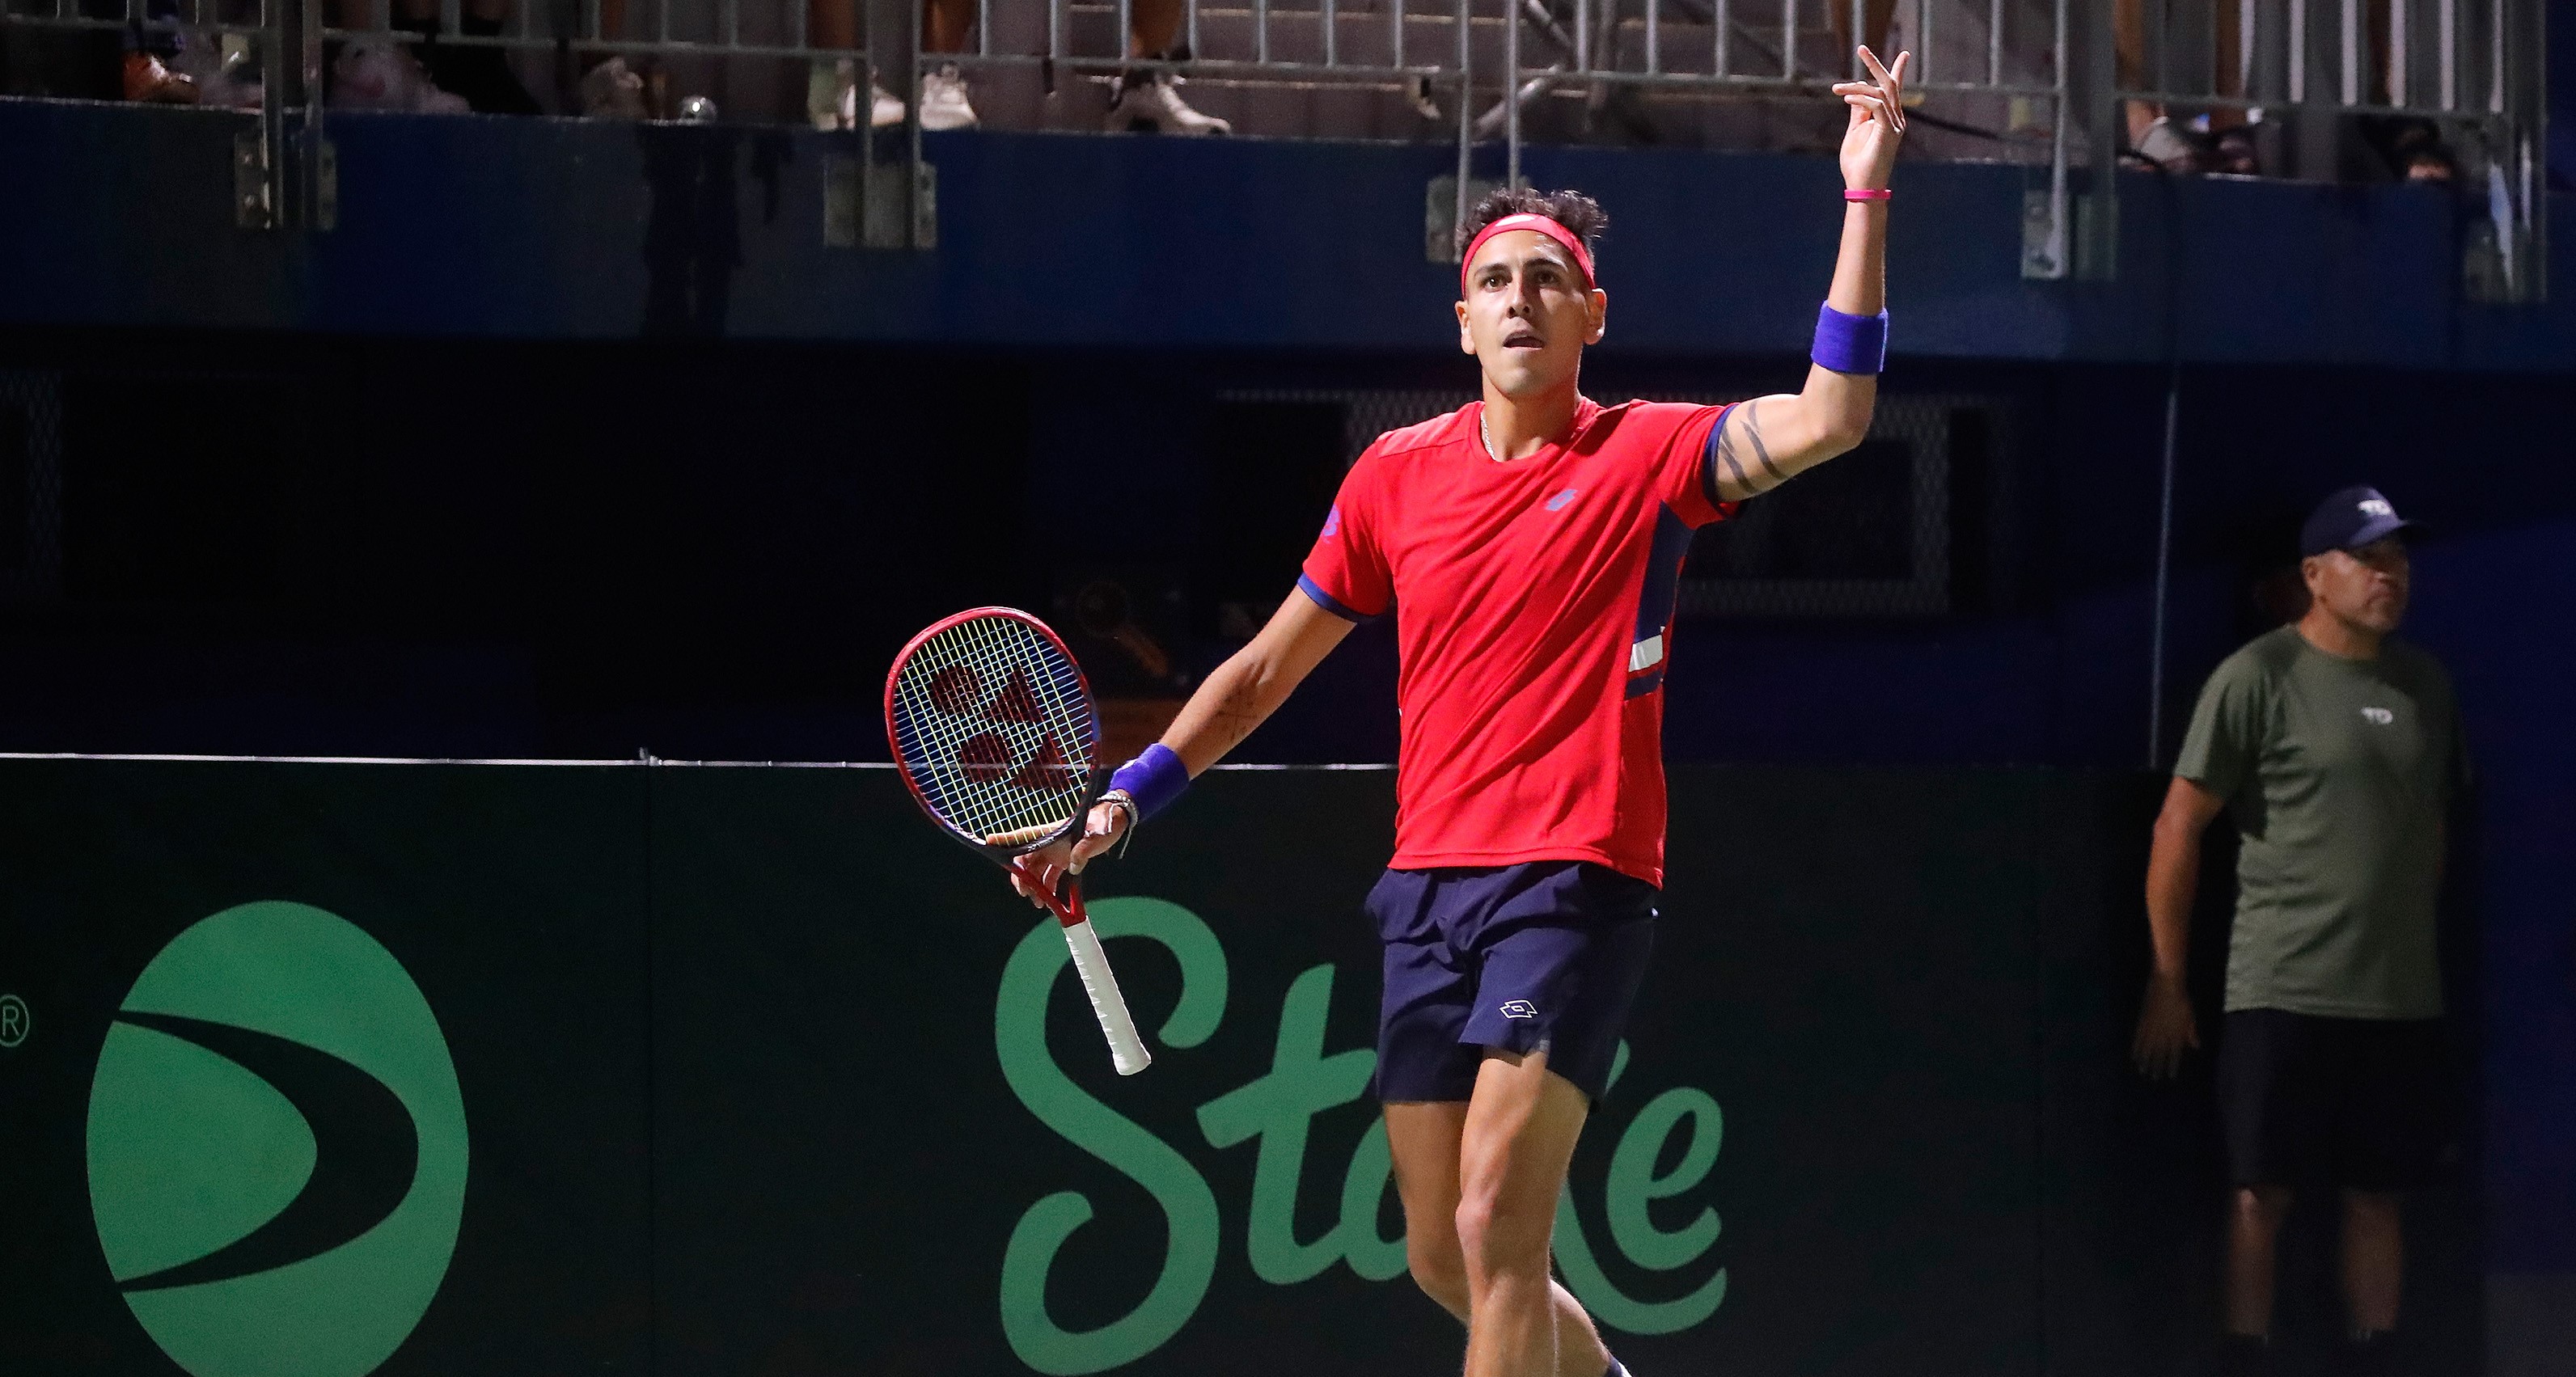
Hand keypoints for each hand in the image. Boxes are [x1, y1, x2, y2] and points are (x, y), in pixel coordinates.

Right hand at [1003, 800, 1132, 910]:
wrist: (1115, 822)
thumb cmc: (1103, 824)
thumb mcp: (1095, 836)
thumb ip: (1084, 849)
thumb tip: (1073, 865)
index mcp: (1051, 833)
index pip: (1024, 836)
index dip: (1006, 840)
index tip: (989, 843)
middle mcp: (1048, 842)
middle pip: (1026, 859)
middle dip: (1021, 876)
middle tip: (1023, 892)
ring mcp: (1055, 851)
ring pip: (1037, 870)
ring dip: (1035, 886)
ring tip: (1038, 903)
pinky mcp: (1064, 859)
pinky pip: (1051, 875)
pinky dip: (1048, 887)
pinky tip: (1050, 900)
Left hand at [1833, 46, 1909, 191]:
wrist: (1862, 186)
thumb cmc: (1858, 163)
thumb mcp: (1855, 132)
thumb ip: (1858, 113)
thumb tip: (1854, 96)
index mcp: (1889, 118)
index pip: (1894, 90)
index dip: (1897, 70)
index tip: (1903, 54)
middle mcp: (1896, 119)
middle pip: (1889, 84)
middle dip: (1875, 64)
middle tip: (1860, 48)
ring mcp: (1894, 125)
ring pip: (1880, 92)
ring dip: (1856, 87)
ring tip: (1837, 89)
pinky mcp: (1888, 131)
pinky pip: (1877, 106)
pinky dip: (1861, 99)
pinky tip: (1846, 99)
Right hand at [2130, 972, 2200, 1079]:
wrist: (2166, 985)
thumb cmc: (2182, 1000)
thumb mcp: (2190, 1017)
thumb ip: (2191, 1033)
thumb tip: (2196, 1046)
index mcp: (2177, 1033)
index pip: (2174, 1054)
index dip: (2172, 1066)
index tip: (2169, 1076)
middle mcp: (2163, 1034)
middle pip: (2159, 1054)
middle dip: (2156, 1067)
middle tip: (2153, 1078)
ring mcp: (2151, 1029)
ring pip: (2147, 1049)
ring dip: (2145, 1061)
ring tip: (2142, 1070)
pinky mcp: (2142, 1022)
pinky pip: (2138, 1039)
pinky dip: (2136, 1048)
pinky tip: (2134, 1055)